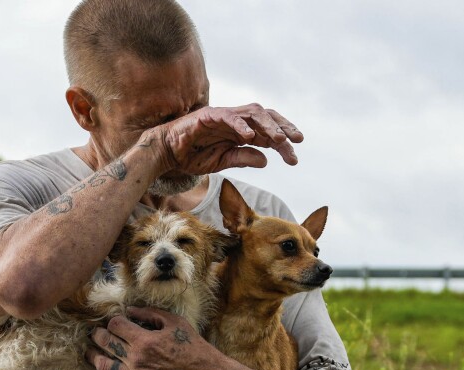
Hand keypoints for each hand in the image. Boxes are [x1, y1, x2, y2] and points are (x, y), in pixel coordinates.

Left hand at [88, 307, 223, 369]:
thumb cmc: (192, 346)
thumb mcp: (174, 322)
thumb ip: (149, 314)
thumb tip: (128, 310)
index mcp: (145, 340)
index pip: (115, 325)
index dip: (113, 320)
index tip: (117, 321)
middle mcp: (136, 360)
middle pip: (104, 343)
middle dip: (98, 334)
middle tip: (97, 332)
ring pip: (102, 365)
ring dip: (94, 356)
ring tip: (92, 351)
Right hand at [146, 104, 303, 174]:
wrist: (167, 153)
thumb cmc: (193, 155)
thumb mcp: (222, 162)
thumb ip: (243, 158)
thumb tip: (266, 160)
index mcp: (241, 133)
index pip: (268, 134)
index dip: (283, 145)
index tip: (294, 158)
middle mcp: (236, 122)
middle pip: (266, 117)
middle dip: (283, 128)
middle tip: (297, 141)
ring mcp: (223, 116)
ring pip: (252, 112)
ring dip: (268, 125)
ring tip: (279, 139)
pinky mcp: (208, 115)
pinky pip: (228, 116)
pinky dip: (240, 124)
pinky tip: (251, 136)